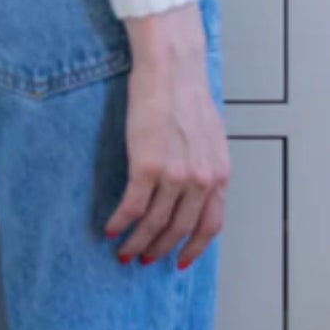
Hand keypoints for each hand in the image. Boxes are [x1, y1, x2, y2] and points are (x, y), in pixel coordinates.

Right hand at [104, 2, 230, 269]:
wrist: (173, 68)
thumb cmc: (189, 96)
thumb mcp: (212, 138)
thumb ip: (207, 167)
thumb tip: (196, 190)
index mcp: (220, 174)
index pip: (211, 225)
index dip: (194, 247)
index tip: (181, 261)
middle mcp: (202, 180)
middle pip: (179, 230)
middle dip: (160, 250)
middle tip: (144, 260)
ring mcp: (175, 175)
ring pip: (154, 224)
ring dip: (136, 243)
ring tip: (123, 251)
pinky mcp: (147, 166)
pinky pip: (132, 207)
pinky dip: (120, 223)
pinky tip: (110, 229)